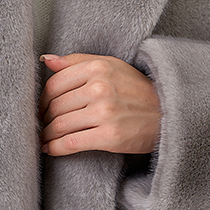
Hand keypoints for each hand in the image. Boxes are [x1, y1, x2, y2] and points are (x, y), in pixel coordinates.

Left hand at [38, 52, 161, 156]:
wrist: (168, 114)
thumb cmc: (137, 90)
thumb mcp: (111, 66)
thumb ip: (77, 61)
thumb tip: (47, 60)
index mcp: (98, 68)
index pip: (54, 84)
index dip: (42, 100)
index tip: (42, 109)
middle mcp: (100, 88)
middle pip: (55, 106)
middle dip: (44, 119)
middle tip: (42, 126)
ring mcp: (105, 112)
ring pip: (59, 125)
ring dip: (46, 135)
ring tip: (44, 139)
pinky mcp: (109, 136)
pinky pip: (71, 143)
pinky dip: (55, 148)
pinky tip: (51, 149)